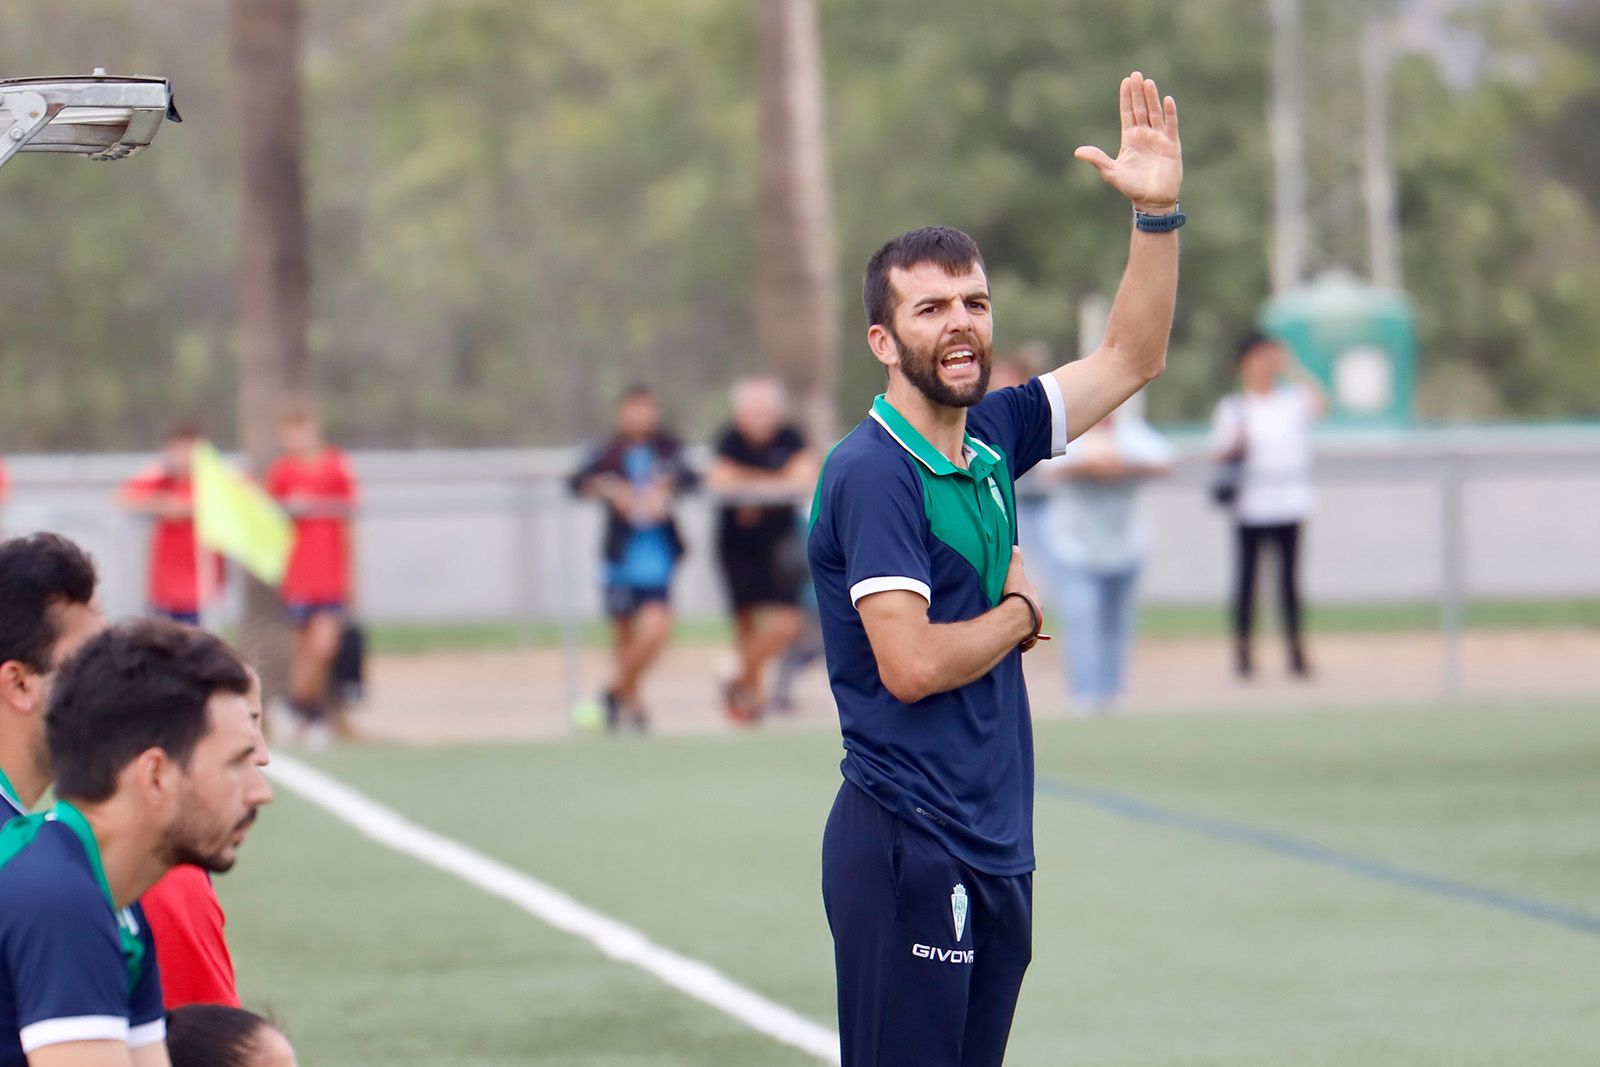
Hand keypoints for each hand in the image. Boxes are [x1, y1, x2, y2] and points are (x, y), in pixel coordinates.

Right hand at [1001, 548, 1045, 651]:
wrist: (1017, 617)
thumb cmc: (1016, 594)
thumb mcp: (1014, 572)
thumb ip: (1015, 560)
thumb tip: (1015, 547)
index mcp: (1035, 596)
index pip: (1029, 592)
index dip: (1020, 591)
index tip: (1012, 592)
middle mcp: (1038, 611)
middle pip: (1029, 608)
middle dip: (1022, 609)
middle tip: (1008, 609)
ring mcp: (1034, 625)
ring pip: (1027, 623)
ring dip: (1020, 624)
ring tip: (1008, 624)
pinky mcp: (1028, 638)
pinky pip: (1025, 638)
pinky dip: (1020, 638)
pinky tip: (1012, 638)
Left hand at [1074, 71, 1182, 213]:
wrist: (1152, 200)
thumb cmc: (1131, 188)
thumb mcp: (1111, 172)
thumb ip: (1097, 159)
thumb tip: (1077, 151)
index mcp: (1129, 139)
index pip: (1127, 113)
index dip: (1126, 98)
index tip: (1125, 81)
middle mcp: (1144, 135)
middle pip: (1141, 108)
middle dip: (1138, 92)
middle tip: (1136, 74)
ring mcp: (1158, 138)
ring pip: (1155, 113)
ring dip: (1152, 98)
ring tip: (1148, 82)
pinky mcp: (1172, 144)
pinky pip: (1171, 125)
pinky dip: (1170, 112)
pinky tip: (1167, 99)